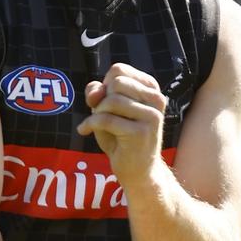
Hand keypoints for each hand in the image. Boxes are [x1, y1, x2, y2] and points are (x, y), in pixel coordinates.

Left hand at [77, 63, 166, 185]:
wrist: (138, 171)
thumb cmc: (121, 137)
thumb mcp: (107, 109)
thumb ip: (99, 93)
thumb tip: (96, 91)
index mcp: (151, 89)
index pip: (119, 70)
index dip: (104, 84)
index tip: (101, 100)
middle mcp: (156, 100)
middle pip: (116, 82)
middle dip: (101, 98)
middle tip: (99, 115)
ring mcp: (151, 116)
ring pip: (112, 100)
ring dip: (96, 112)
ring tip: (95, 124)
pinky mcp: (141, 133)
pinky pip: (106, 119)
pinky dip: (89, 124)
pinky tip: (84, 131)